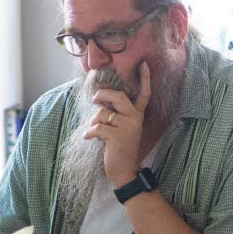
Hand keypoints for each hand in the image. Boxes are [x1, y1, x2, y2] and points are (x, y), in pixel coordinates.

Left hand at [84, 61, 150, 186]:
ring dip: (94, 122)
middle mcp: (135, 118)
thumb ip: (115, 112)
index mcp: (137, 114)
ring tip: (95, 132)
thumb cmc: (119, 147)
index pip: (144, 93)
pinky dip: (89, 132)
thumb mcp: (121, 127)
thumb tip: (99, 96)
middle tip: (95, 99)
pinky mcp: (117, 137)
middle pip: (119, 96)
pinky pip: (97, 127)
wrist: (124, 170)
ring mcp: (127, 127)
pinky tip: (88, 138)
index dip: (144, 79)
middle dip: (104, 94)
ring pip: (103, 114)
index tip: (143, 64)